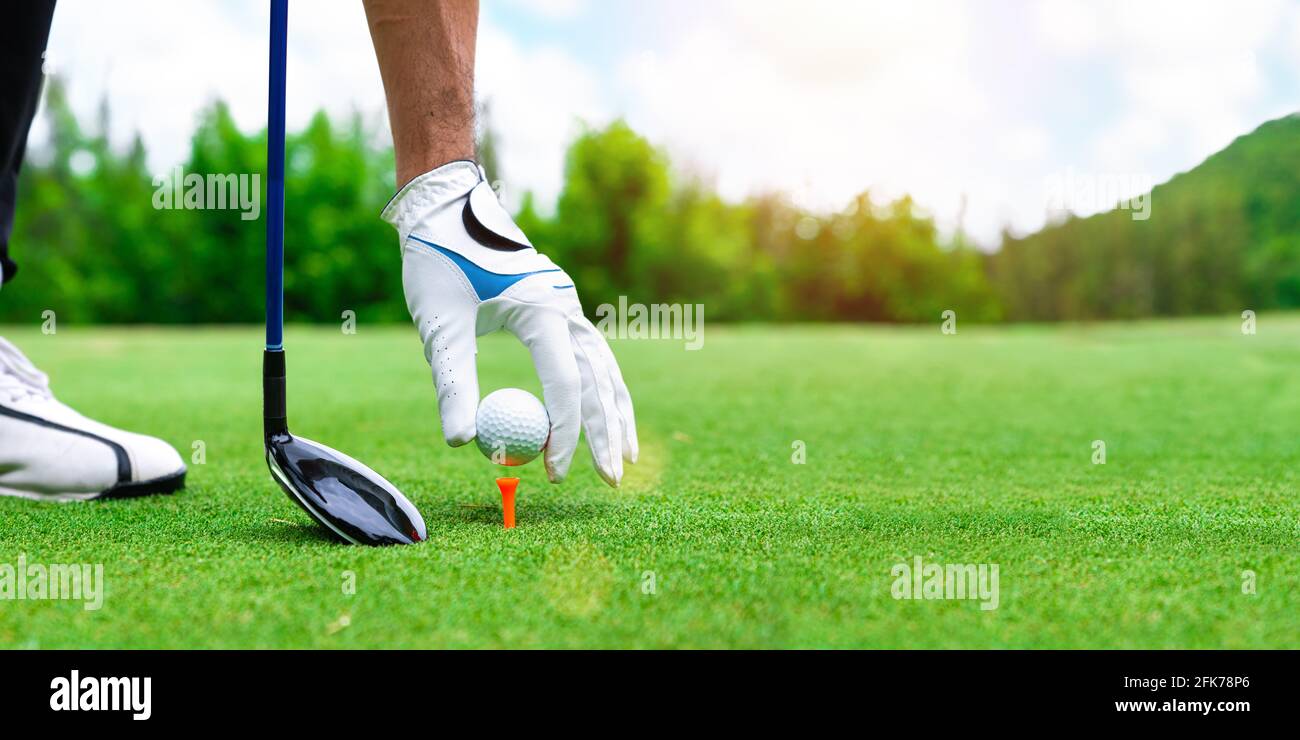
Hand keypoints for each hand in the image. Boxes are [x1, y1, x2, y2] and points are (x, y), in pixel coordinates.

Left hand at [381, 161, 636, 485]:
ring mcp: (568, 304)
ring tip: (624, 458)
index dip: (565, 435)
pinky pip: (590, 356)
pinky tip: (605, 417)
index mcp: (543, 308)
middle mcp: (566, 306)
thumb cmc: (438, 258)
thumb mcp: (440, 325)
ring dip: (614, 415)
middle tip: (610, 481)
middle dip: (606, 434)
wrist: (444, 203)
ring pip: (604, 369)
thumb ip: (452, 383)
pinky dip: (599, 390)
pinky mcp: (559, 305)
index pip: (566, 385)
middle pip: (599, 381)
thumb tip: (461, 441)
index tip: (554, 474)